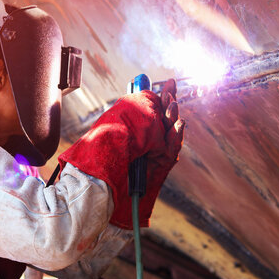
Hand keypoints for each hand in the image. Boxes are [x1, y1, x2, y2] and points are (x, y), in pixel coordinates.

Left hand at [58, 79, 184, 228]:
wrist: (102, 195)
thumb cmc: (100, 166)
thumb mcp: (112, 136)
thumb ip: (127, 118)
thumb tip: (135, 91)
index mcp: (136, 134)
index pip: (152, 112)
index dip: (161, 97)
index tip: (167, 82)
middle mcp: (146, 143)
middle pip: (164, 120)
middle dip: (169, 103)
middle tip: (171, 88)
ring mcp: (154, 155)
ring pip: (170, 134)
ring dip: (172, 118)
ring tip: (172, 105)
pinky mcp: (160, 167)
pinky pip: (171, 151)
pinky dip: (175, 138)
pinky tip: (177, 125)